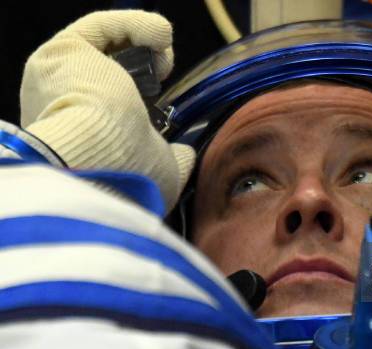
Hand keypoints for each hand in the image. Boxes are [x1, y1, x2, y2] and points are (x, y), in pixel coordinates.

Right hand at [20, 10, 194, 210]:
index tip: (164, 112)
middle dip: (141, 77)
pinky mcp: (62, 53)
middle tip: (163, 79)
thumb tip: (186, 154)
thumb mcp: (164, 174)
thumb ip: (174, 161)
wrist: (102, 158)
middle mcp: (62, 113)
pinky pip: (100, 29)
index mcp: (82, 144)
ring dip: (141, 48)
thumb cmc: (130, 174)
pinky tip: (160, 38)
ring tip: (164, 61)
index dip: (138, 109)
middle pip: (104, 80)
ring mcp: (59, 81)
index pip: (109, 116)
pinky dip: (135, 25)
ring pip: (102, 51)